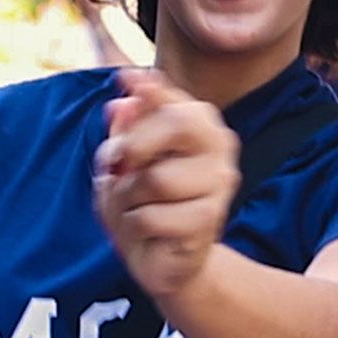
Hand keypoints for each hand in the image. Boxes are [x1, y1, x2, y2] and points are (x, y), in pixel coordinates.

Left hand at [92, 69, 236, 303]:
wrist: (165, 260)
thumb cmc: (144, 204)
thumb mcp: (123, 163)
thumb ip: (123, 131)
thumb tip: (118, 104)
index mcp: (199, 123)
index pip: (174, 98)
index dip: (151, 88)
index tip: (126, 78)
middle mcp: (219, 146)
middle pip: (176, 123)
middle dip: (134, 145)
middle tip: (119, 166)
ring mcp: (219, 182)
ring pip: (155, 178)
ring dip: (127, 196)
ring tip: (134, 207)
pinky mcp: (210, 219)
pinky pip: (151, 215)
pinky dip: (134, 225)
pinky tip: (146, 231)